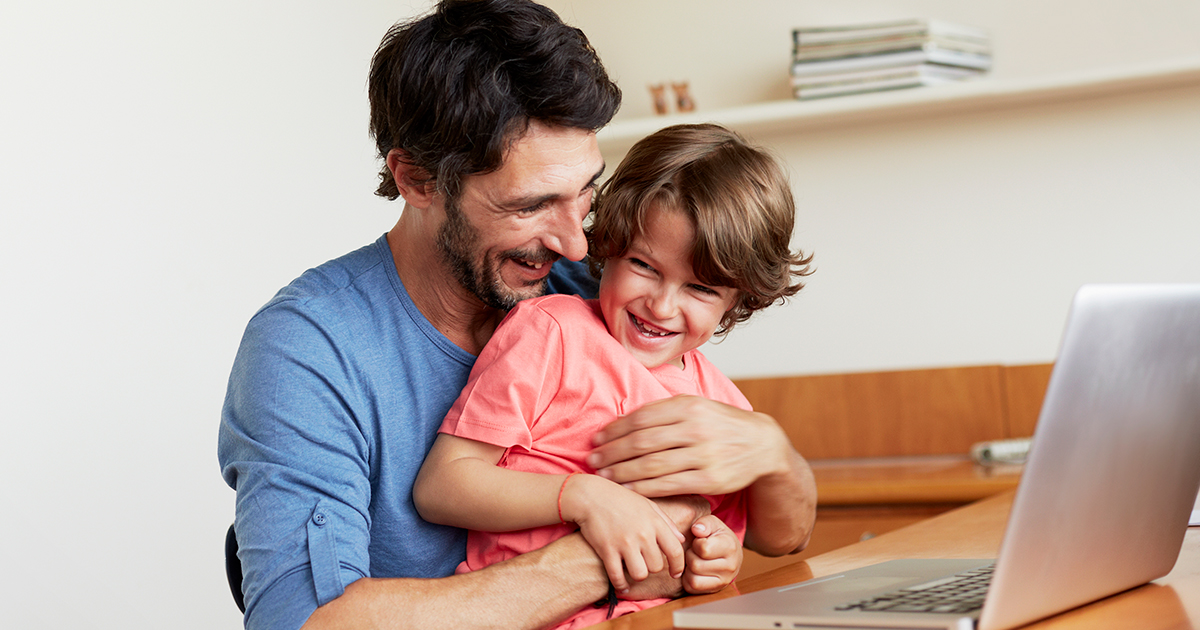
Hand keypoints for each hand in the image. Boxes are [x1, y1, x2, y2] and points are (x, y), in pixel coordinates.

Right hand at [560, 474, 685, 592]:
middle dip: (652, 568)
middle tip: (645, 563)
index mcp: (655, 523)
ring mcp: (624, 543)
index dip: (678, 566)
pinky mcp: (607, 550)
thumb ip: (667, 522)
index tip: (675, 573)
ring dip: (637, 575)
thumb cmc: (621, 499)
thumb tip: (682, 540)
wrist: (591, 496)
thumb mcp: (648, 505)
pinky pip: (617, 576)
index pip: (675, 550)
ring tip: (633, 570)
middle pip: (656, 566)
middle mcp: (642, 534)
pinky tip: (621, 585)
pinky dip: (620, 585)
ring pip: (640, 574)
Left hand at [588, 395, 790, 496]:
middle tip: (592, 459)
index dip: (615, 430)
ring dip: (623, 472)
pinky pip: (668, 485)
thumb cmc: (721, 424)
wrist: (762, 444)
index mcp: (688, 406)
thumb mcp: (697, 406)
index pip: (641, 418)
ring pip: (652, 465)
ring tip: (604, 476)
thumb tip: (623, 420)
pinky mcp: (710, 478)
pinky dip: (644, 488)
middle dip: (612, 452)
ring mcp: (703, 454)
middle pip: (642, 442)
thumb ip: (665, 411)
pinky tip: (628, 490)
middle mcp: (695, 428)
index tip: (597, 439)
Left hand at [683, 515, 741, 593]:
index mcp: (730, 547)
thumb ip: (704, 523)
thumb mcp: (713, 524)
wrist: (731, 554)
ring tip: (695, 560)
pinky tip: (694, 570)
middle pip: (695, 565)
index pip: (703, 548)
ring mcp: (723, 581)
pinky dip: (688, 579)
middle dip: (690, 556)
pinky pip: (692, 587)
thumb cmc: (718, 537)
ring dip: (689, 569)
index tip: (699, 541)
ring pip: (693, 579)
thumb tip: (696, 530)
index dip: (696, 543)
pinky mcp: (715, 590)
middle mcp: (730, 567)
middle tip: (695, 552)